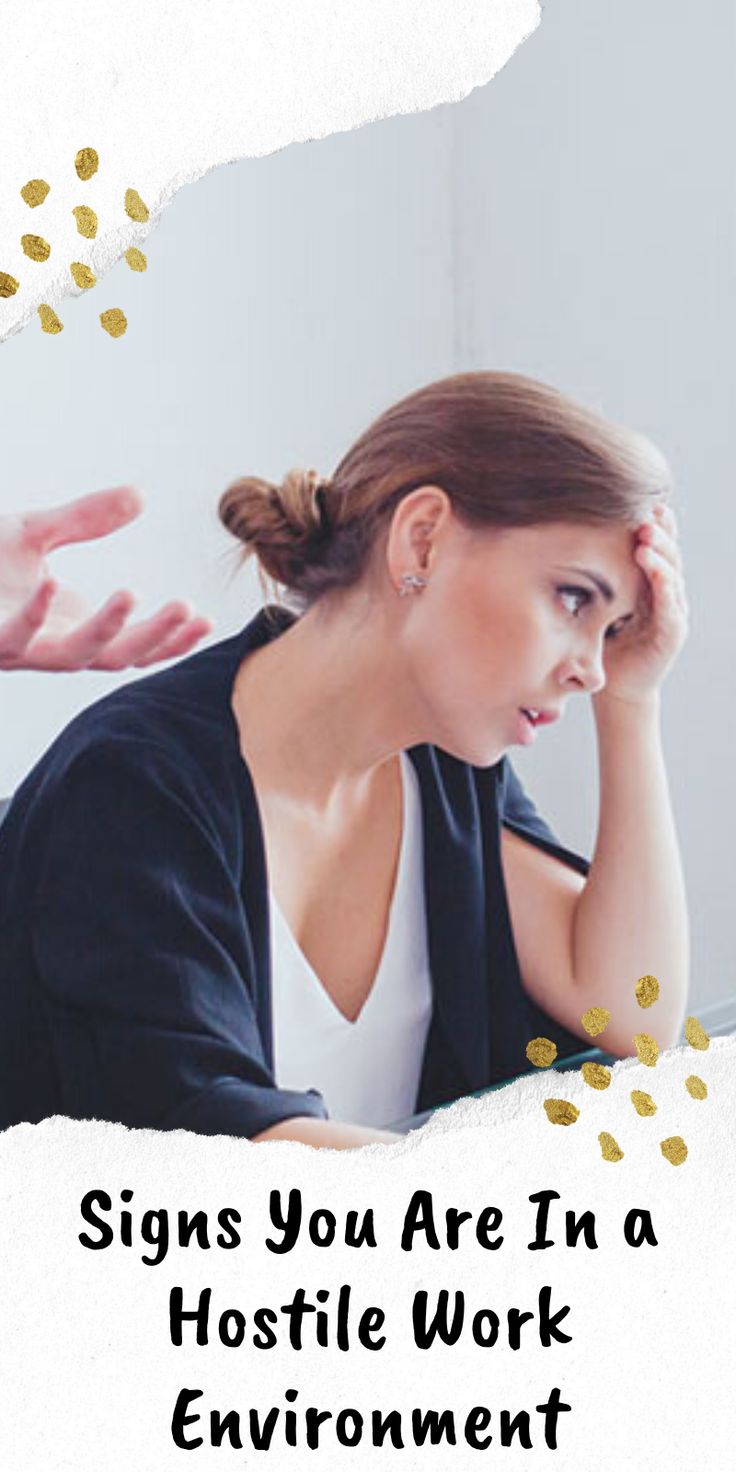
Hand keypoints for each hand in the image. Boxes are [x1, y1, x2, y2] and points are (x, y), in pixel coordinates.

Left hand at [0, 487, 211, 670]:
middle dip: (155, 636)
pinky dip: (36, 611)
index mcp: (70, 628)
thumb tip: (140, 495)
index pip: (134, 647)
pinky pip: (15, 635)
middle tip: (188, 606)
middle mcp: (52, 645)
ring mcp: (21, 648)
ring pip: (75, 655)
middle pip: (117, 656)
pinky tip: (53, 584)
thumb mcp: (35, 530)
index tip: (207, 619)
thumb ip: (85, 518)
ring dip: (107, 628)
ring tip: (131, 592)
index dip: (172, 639)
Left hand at [600, 503, 687, 705]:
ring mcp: (672, 613)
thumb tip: (557, 542)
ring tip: (646, 539)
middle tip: (644, 515)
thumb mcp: (593, 601)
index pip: (656, 547)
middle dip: (658, 534)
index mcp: (648, 583)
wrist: (614, 686)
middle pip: (668, 555)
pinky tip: (657, 573)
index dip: (654, 525)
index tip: (641, 502)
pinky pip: (671, 608)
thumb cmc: (602, 641)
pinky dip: (665, 588)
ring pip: (672, 577)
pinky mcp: (672, 636)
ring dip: (660, 556)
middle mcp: (665, 594)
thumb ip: (589, 576)